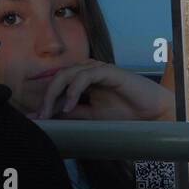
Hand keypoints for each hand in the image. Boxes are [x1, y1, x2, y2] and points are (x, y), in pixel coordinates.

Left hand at [32, 59, 174, 121]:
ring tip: (51, 112)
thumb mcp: (91, 116)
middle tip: (41, 116)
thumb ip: (72, 113)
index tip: (37, 119)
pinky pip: (84, 76)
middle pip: (58, 77)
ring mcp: (98, 68)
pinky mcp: (108, 70)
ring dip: (56, 94)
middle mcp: (88, 70)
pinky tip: (69, 106)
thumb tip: (48, 116)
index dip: (45, 101)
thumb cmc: (124, 112)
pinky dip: (73, 90)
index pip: (58, 85)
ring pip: (67, 74)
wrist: (151, 113)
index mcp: (82, 79)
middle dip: (46, 97)